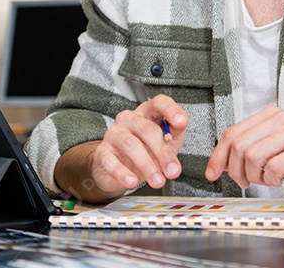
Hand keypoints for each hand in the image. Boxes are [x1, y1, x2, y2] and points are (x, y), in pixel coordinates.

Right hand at [55, 94, 187, 202]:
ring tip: (157, 180)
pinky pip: (110, 161)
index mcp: (148, 112)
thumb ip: (175, 136)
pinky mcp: (102, 152)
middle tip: (172, 171)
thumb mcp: (166, 142)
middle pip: (148, 129)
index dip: (171, 110)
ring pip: (131, 144)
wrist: (118, 168)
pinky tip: (132, 181)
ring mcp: (114, 134)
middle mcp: (130, 119)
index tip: (181, 122)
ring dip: (147, 165)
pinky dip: (121, 172)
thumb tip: (177, 137)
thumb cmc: (146, 149)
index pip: (159, 102)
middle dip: (163, 152)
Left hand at [205, 106, 283, 189]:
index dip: (218, 156)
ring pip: (252, 156)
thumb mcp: (278, 145)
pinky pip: (274, 167)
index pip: (232, 133)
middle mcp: (280, 119)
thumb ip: (254, 148)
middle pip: (239, 145)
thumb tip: (223, 163)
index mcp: (270, 116)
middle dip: (235, 170)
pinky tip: (278, 180)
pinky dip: (271, 180)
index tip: (213, 173)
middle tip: (244, 182)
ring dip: (254, 176)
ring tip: (265, 180)